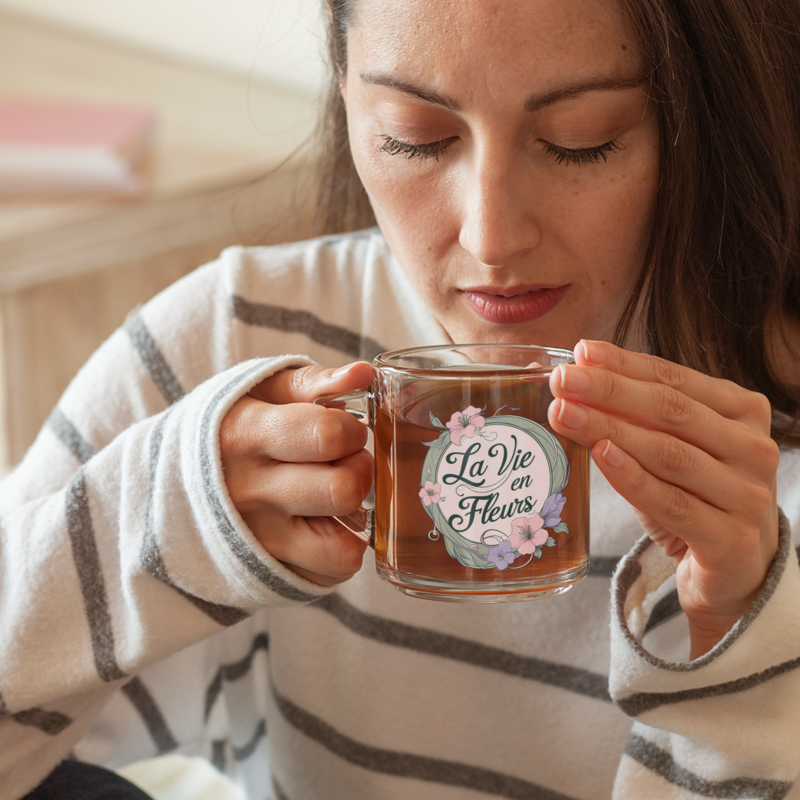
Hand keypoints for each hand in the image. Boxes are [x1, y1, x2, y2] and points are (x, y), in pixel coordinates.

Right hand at [220, 362, 373, 586]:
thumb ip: (314, 381)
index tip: (342, 429)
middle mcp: (250, 495)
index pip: (328, 436)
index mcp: (246, 436)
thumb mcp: (260, 391)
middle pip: (343, 490)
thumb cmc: (230, 428)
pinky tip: (325, 524)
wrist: (165, 484)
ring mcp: (260, 541)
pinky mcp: (272, 572)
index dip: (351, 430)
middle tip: (343, 462)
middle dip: (359, 469)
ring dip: (354, 516)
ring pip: (343, 545)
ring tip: (336, 495)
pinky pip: (333, 570)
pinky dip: (342, 548)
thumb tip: (365, 373)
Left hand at [548, 340, 780, 658]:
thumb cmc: (695, 497)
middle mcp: (753, 448)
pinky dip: (633, 477)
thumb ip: (637, 416)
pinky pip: (673, 503)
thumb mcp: (670, 448)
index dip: (625, 364)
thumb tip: (575, 382)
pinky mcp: (731, 540)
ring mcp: (747, 496)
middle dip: (609, 391)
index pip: (675, 379)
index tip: (581, 352)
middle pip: (670, 411)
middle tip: (562, 380)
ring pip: (669, 454)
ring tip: (565, 413)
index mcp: (743, 412)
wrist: (734, 571)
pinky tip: (601, 454)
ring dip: (610, 429)